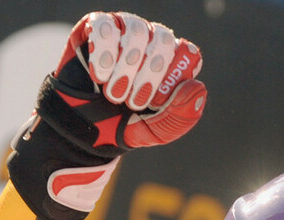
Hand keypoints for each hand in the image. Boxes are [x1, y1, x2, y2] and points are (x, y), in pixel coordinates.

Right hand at [8, 11, 205, 219]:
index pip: (187, 52)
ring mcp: (125, 31)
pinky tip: (99, 76)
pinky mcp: (96, 27)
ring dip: (126, 67)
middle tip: (134, 102)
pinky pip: (105, 25)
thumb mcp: (159, 130)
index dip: (175, 73)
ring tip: (113, 94)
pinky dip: (103, 52)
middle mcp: (151, 42)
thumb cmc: (126, 127)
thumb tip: (199, 87)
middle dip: (149, 73)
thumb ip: (182, 114)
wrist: (83, 129)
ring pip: (136, 30)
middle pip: (163, 39)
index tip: (160, 99)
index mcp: (172, 65)